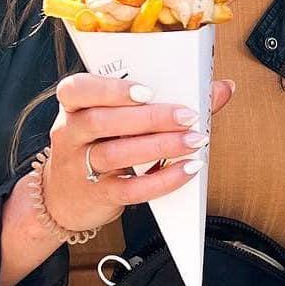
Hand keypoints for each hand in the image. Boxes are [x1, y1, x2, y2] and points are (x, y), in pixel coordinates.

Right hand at [43, 73, 234, 232]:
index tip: (147, 91)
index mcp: (74, 106)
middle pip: (103, 121)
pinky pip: (129, 189)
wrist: (63, 198)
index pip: (77, 89)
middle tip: (188, 116)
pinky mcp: (97, 195)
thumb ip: (168, 100)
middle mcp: (71, 133)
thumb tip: (220, 87)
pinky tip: (186, 170)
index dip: (110, 89)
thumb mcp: (118, 119)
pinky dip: (162, 180)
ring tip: (195, 141)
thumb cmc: (99, 146)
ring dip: (160, 146)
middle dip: (151, 117)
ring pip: (115, 153)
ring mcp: (79, 166)